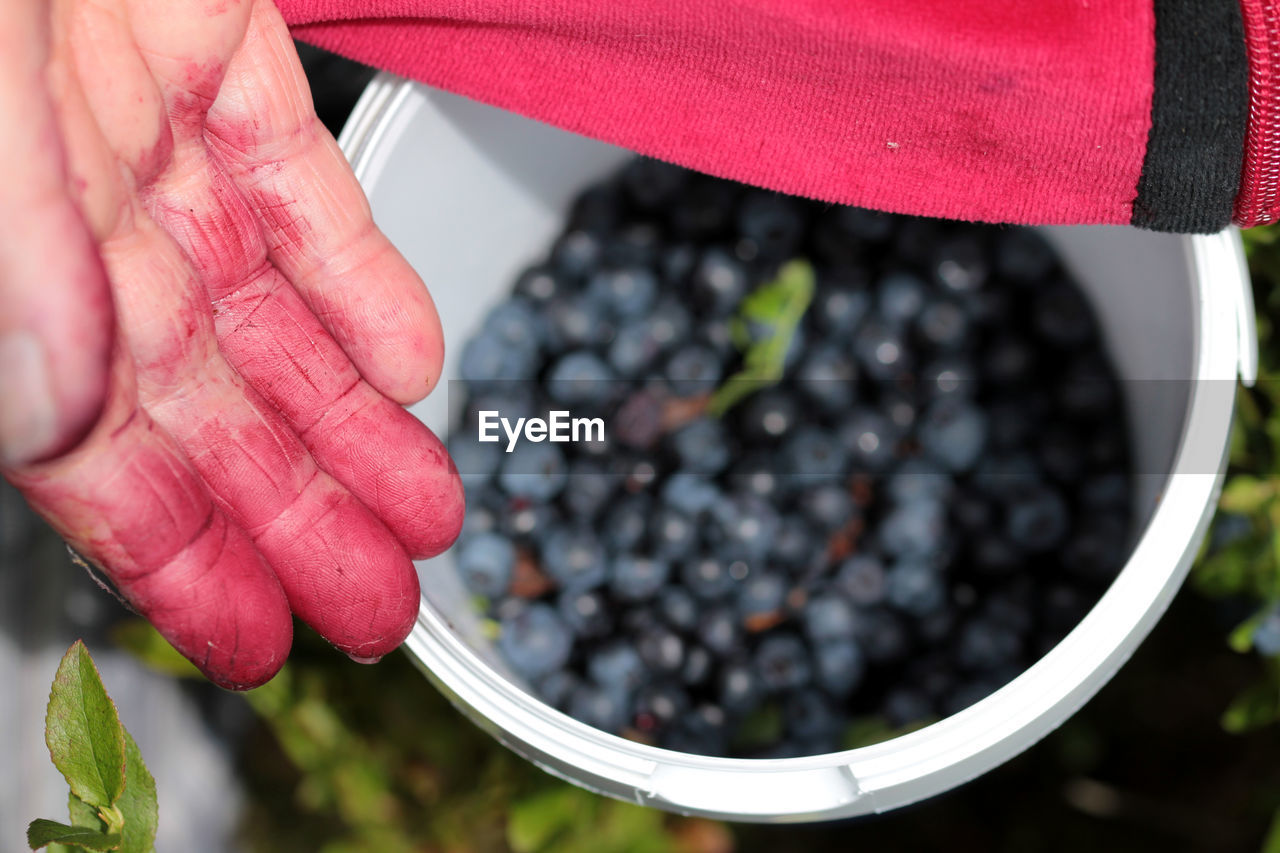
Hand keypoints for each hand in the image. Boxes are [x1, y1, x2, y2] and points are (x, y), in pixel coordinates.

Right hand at [0, 0, 462, 687]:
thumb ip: (6, 259)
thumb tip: (54, 406)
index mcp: (0, 277)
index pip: (93, 461)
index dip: (178, 560)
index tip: (257, 640)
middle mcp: (66, 221)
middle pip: (202, 411)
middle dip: (292, 516)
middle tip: (374, 609)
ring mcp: (142, 140)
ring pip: (268, 323)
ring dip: (348, 427)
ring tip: (424, 519)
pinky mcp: (214, 58)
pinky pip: (299, 192)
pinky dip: (361, 279)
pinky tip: (409, 368)